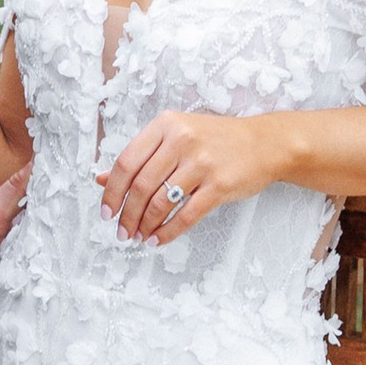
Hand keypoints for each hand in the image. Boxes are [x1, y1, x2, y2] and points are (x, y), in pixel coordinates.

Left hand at [100, 107, 283, 244]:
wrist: (264, 143)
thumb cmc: (216, 140)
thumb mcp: (176, 136)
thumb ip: (141, 156)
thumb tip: (101, 179)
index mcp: (166, 125)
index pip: (126, 162)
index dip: (111, 191)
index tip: (107, 211)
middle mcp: (182, 140)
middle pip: (141, 186)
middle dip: (127, 215)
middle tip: (122, 232)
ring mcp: (202, 163)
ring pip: (161, 202)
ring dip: (145, 225)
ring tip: (139, 236)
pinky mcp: (219, 185)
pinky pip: (186, 216)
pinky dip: (168, 232)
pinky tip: (158, 239)